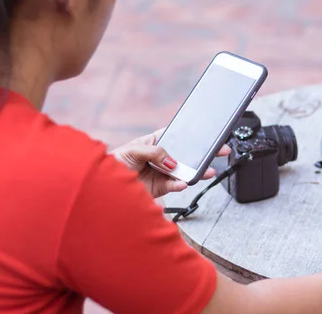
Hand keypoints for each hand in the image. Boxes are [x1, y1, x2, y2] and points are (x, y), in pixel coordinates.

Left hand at [112, 129, 230, 197]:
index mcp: (155, 142)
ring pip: (184, 171)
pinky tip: (184, 182)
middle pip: (186, 154)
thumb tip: (171, 161)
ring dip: (197, 171)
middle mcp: (161, 157)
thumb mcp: (133, 150)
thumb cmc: (114, 163)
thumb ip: (154, 153)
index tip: (206, 135)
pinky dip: (181, 184)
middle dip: (202, 154)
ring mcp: (162, 172)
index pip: (177, 136)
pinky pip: (175, 185)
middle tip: (218, 152)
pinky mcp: (160, 188)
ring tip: (208, 171)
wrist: (103, 187)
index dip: (191, 135)